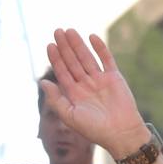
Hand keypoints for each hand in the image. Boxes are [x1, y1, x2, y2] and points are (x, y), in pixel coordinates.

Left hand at [40, 29, 147, 157]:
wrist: (120, 133)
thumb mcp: (70, 115)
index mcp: (74, 94)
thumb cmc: (94, 129)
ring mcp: (100, 80)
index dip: (56, 59)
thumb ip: (55, 99)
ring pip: (86, 58)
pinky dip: (100, 48)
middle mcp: (85, 85)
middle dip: (65, 47)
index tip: (50, 45)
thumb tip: (42, 82)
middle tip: (57, 31)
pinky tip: (91, 37)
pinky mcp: (114, 77)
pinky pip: (106, 59)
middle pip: (72, 62)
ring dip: (78, 44)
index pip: (62, 72)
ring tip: (69, 30)